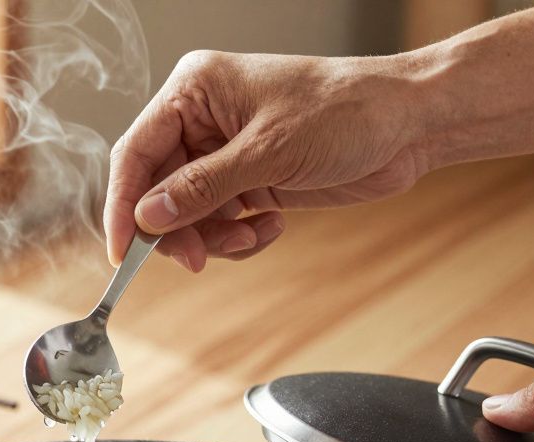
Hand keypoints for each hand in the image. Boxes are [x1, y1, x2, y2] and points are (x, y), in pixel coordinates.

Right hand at [104, 51, 428, 271]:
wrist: (410, 124)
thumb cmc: (347, 111)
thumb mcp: (268, 152)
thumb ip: (202, 187)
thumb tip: (148, 218)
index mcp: (194, 90)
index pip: (135, 152)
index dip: (123, 206)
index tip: (123, 253)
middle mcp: (202, 119)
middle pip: (158, 190)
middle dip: (179, 230)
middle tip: (197, 260)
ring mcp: (226, 152)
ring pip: (188, 214)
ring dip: (214, 237)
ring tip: (253, 237)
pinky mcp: (250, 179)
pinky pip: (220, 222)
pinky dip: (239, 237)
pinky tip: (272, 227)